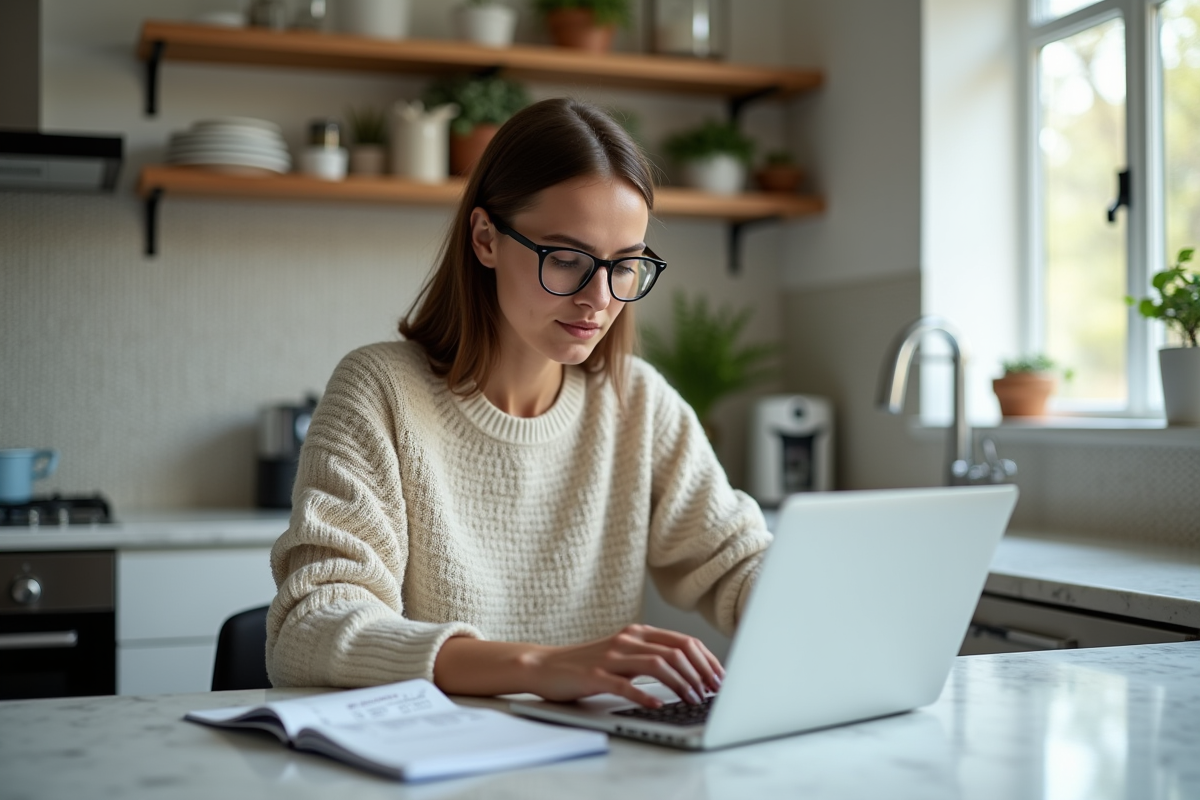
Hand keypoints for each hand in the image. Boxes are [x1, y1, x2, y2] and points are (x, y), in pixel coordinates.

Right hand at [522, 624, 723, 707]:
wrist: (546, 666)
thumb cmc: (589, 665)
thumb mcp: (625, 656)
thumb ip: (651, 658)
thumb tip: (691, 674)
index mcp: (638, 633)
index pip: (684, 641)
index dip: (707, 660)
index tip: (720, 678)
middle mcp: (628, 640)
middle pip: (676, 650)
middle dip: (701, 672)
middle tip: (713, 691)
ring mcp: (611, 656)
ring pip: (658, 664)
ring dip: (681, 684)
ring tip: (693, 699)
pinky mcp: (595, 675)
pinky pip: (625, 685)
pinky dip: (645, 695)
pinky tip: (657, 705)